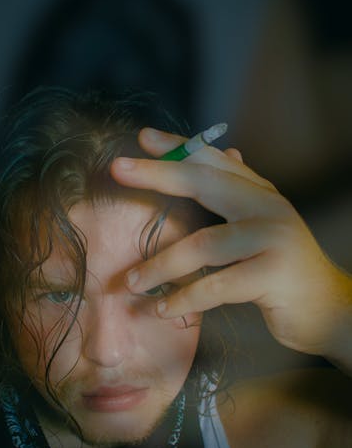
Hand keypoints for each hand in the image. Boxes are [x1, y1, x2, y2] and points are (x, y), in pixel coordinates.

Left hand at [111, 127, 351, 362]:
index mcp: (261, 195)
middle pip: (205, 183)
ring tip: (131, 281)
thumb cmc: (283, 271)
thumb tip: (227, 152)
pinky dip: (184, 299)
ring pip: (204, 245)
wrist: (329, 310)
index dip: (178, 147)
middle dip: (158, 174)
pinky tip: (162, 308)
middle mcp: (269, 208)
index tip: (141, 137)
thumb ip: (241, 197)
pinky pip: (216, 285)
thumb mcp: (263, 228)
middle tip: (117, 169)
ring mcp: (274, 239)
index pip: (215, 161)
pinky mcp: (273, 275)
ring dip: (160, 265)